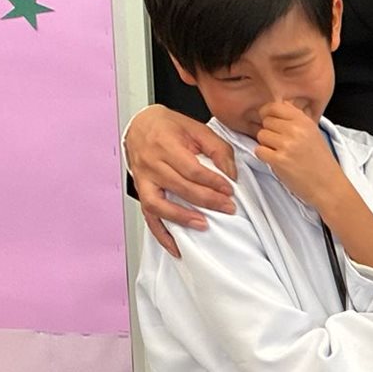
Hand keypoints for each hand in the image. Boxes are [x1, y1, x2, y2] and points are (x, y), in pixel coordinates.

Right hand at [127, 104, 236, 257]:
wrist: (141, 125)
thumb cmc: (169, 127)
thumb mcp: (197, 128)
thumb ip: (218, 148)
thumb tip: (231, 174)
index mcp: (165, 144)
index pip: (191, 169)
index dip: (212, 182)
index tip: (230, 190)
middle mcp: (151, 163)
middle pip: (179, 187)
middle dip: (206, 200)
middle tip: (227, 207)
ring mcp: (143, 179)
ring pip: (158, 204)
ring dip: (181, 218)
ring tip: (203, 225)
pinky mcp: (141, 192)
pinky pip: (148, 216)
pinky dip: (161, 234)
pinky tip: (176, 246)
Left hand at [254, 100, 344, 210]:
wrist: (328, 186)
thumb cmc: (320, 162)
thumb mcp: (313, 133)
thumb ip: (296, 119)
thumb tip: (277, 107)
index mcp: (304, 121)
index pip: (274, 106)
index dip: (268, 114)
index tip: (271, 123)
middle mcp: (296, 130)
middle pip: (266, 121)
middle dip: (269, 132)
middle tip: (280, 144)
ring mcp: (287, 145)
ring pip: (261, 136)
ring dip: (266, 145)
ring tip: (280, 153)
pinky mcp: (279, 160)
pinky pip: (259, 151)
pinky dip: (265, 157)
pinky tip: (277, 161)